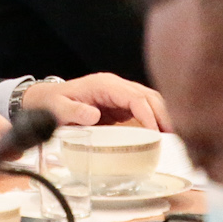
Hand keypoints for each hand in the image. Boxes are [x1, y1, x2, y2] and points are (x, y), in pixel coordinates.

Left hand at [21, 74, 170, 131]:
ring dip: (163, 117)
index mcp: (104, 85)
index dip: (148, 114)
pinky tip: (162, 134)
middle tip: (175, 136)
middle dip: (164, 115)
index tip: (155, 132)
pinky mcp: (121, 105)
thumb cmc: (52, 103)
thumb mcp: (58, 109)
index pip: (134, 97)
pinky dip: (155, 120)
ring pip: (150, 101)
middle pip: (149, 96)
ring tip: (174, 137)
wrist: (47, 100)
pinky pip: (144, 109)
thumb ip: (73, 112)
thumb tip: (93, 115)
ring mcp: (120, 94)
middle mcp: (116, 86)